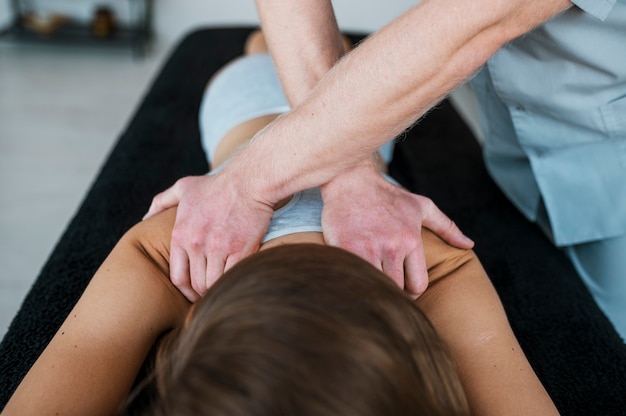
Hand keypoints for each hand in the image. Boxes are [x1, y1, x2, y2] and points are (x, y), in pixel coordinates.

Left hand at [143, 173, 274, 300]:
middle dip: (203, 292)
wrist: (247, 182)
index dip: (185, 290)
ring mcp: (218, 248)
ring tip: (224, 287)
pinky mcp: (240, 250)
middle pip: (196, 284)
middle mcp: (196, 244)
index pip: (177, 276)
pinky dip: (233, 280)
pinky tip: (237, 278)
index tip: (194, 293)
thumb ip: (162, 201)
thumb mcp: (183, 188)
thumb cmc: (217, 185)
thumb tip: (145, 217)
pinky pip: (232, 276)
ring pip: (213, 284)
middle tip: (211, 292)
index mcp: (180, 235)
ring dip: (218, 288)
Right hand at [320, 161, 472, 297]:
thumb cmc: (388, 196)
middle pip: (397, 290)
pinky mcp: (345, 249)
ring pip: (376, 286)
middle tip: (386, 287)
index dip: (411, 291)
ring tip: (371, 281)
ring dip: (374, 286)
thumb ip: (447, 227)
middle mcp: (391, 247)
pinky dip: (356, 280)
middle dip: (393, 291)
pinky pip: (355, 277)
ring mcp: (367, 249)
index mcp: (411, 241)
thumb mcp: (421, 206)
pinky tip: (355, 274)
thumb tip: (469, 245)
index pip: (418, 285)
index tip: (403, 287)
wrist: (351, 180)